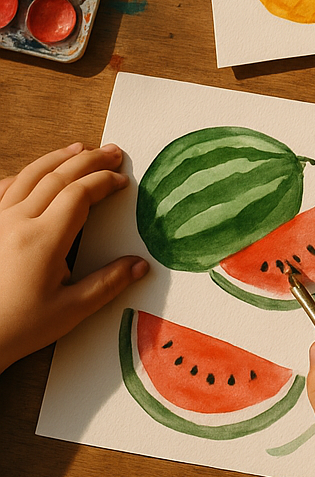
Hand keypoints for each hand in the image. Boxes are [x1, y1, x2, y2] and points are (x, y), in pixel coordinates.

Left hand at [0, 142, 148, 373]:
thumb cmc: (17, 328)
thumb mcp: (71, 310)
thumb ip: (108, 283)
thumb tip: (139, 265)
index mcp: (43, 240)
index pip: (80, 193)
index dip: (104, 182)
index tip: (122, 181)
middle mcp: (18, 222)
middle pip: (58, 176)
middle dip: (89, 160)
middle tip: (113, 153)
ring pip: (30, 175)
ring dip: (59, 158)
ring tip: (81, 148)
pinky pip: (5, 188)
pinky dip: (25, 174)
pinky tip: (35, 172)